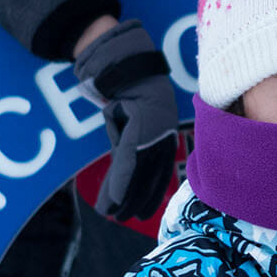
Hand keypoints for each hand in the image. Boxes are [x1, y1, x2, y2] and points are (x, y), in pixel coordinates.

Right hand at [72, 19, 177, 219]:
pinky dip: (122, 180)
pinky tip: (115, 198)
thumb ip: (131, 139)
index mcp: (163, 132)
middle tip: (127, 218)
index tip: (144, 211)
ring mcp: (154, 129)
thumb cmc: (128, 86)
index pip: (158, 167)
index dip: (151, 190)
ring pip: (140, 170)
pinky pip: (131, 158)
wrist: (125, 58)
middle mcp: (163, 133)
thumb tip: (128, 165)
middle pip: (151, 172)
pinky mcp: (142, 125)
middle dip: (138, 198)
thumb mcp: (129, 117)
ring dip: (125, 194)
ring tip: (112, 213)